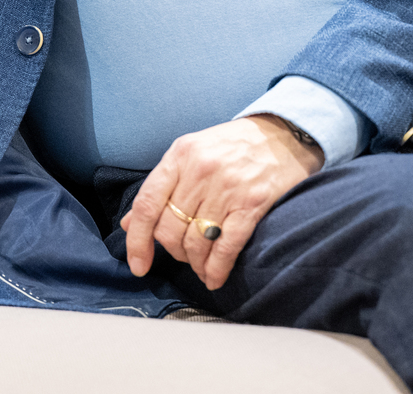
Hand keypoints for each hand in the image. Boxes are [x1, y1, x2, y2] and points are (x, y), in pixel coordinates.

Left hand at [120, 114, 323, 290]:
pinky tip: (215, 278)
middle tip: (184, 255)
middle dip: (173, 252)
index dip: (136, 240)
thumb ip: (162, 186)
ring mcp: (227, 188)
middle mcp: (200, 170)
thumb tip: (129, 223)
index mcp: (180, 155)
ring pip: (196, 242)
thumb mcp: (191, 153)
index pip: (146, 204)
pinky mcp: (252, 204)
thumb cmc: (234, 145)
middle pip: (170, 229)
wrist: (284, 133)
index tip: (138, 264)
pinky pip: (226, 247)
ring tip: (200, 267)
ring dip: (195, 263)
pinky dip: (217, 269)